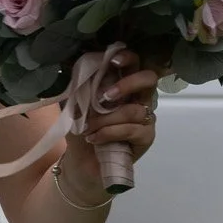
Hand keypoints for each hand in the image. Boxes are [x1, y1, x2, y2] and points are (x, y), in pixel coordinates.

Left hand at [60, 49, 160, 200]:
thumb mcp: (73, 105)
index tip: (113, 60)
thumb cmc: (80, 130)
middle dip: (128, 83)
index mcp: (122, 85)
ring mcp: (145, 118)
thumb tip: (74, 63)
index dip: (127, 58)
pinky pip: (132, 130)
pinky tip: (94, 138)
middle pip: (149, 79)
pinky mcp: (146, 137)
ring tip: (87, 128)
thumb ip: (77, 85)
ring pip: (133, 110)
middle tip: (106, 95)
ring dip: (106, 119)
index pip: (134, 64)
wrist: (81, 164)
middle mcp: (138, 98)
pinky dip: (109, 133)